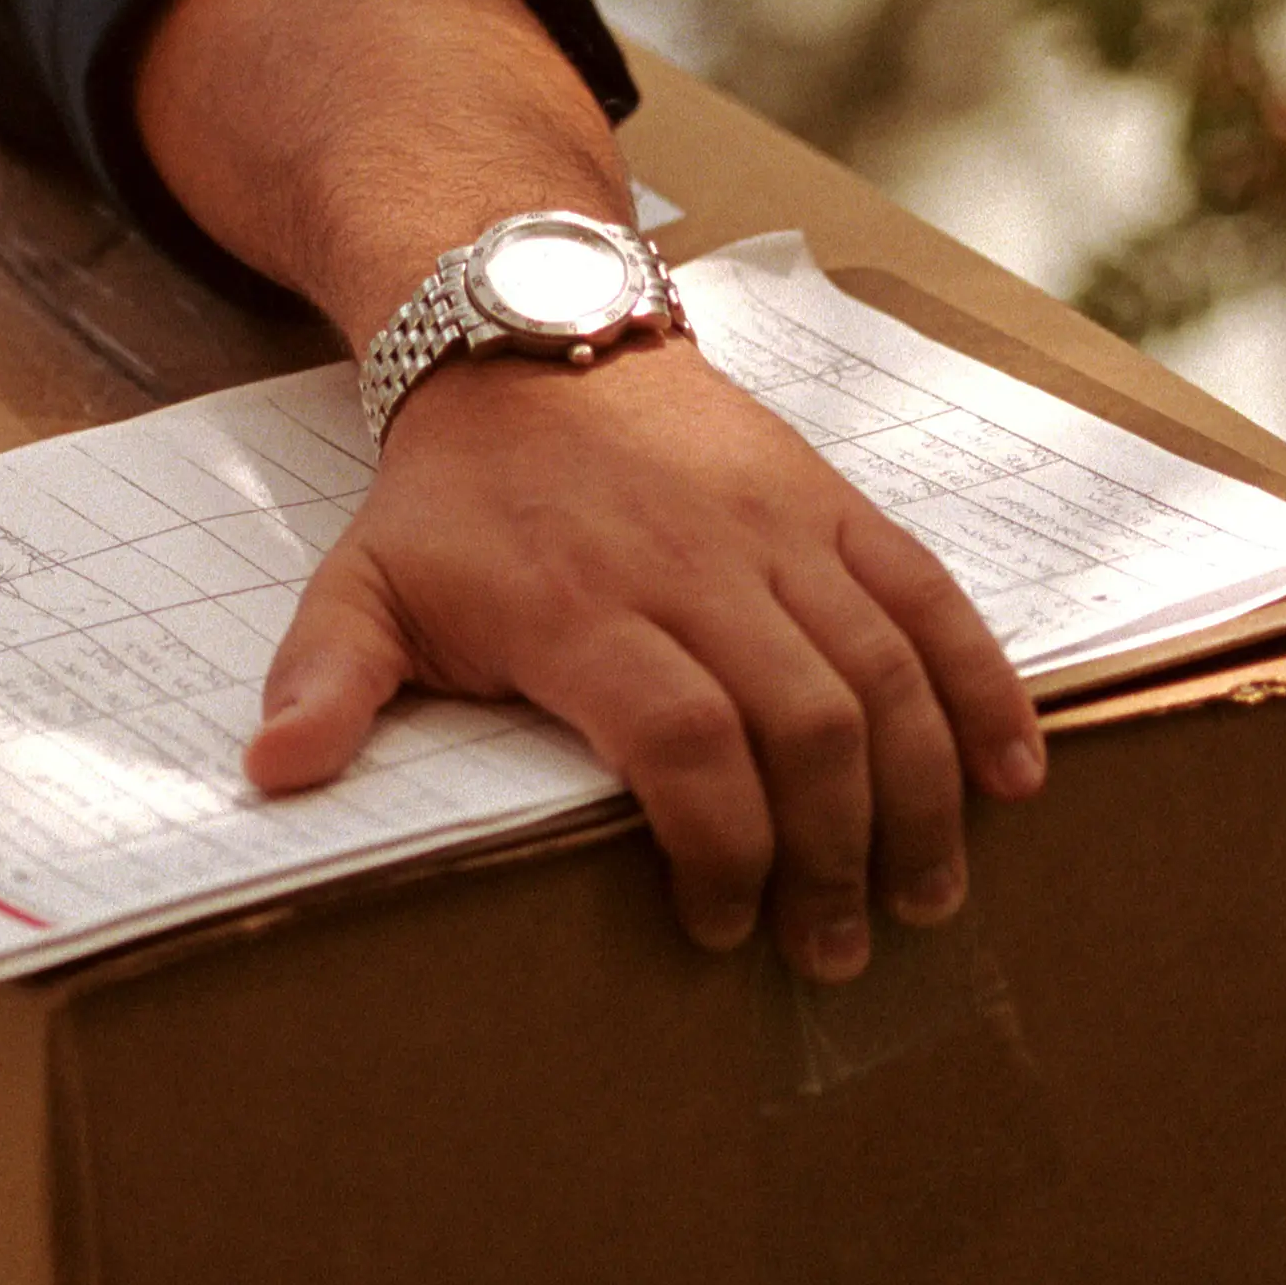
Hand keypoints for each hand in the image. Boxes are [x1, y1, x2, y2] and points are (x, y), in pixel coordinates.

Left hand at [242, 339, 1046, 978]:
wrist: (534, 332)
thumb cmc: (454, 496)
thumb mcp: (363, 581)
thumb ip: (326, 679)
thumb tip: (273, 775)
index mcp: (582, 604)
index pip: (682, 741)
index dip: (718, 846)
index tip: (717, 926)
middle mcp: (698, 566)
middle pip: (803, 723)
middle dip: (833, 854)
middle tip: (831, 953)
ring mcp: (782, 533)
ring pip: (884, 672)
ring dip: (921, 797)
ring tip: (925, 900)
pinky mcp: (836, 507)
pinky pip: (933, 600)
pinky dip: (983, 690)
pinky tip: (1013, 778)